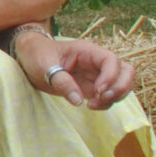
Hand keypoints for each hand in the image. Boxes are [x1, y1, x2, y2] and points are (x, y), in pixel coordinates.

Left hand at [18, 31, 134, 109]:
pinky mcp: (93, 87)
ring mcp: (97, 74)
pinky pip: (110, 95)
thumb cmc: (36, 54)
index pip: (111, 60)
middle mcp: (97, 62)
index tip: (97, 91)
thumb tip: (79, 101)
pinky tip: (90, 106)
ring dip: (115, 97)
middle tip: (100, 98)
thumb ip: (61, 81)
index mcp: (87, 51)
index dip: (111, 76)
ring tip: (94, 104)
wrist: (29, 57)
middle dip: (120, 88)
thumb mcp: (44, 65)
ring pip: (123, 84)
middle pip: (126, 71)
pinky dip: (107, 103)